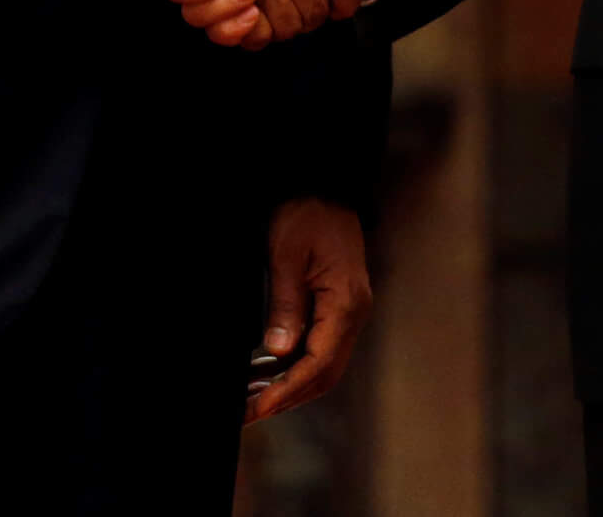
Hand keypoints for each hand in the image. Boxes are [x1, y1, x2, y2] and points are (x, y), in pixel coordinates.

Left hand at [248, 196, 371, 424]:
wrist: (326, 188)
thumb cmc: (307, 215)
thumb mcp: (287, 257)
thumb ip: (285, 305)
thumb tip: (278, 351)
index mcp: (346, 302)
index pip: (319, 362)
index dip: (288, 389)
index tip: (259, 407)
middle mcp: (353, 313)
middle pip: (325, 373)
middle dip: (288, 397)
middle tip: (249, 414)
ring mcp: (348, 312)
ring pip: (323, 366)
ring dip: (290, 386)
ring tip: (252, 401)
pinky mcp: (337, 308)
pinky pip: (319, 348)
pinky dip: (294, 367)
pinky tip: (265, 374)